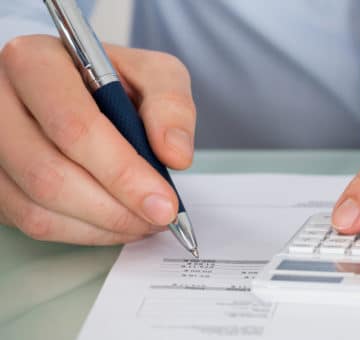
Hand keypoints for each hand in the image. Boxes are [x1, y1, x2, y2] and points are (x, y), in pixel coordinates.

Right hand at [0, 35, 195, 244]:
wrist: (78, 88)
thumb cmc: (113, 80)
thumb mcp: (152, 73)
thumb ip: (171, 106)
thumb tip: (175, 155)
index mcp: (35, 62)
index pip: (74, 127)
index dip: (123, 172)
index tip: (164, 201)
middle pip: (50, 174)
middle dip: (116, 208)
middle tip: (160, 217)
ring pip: (38, 206)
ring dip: (102, 225)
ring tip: (145, 221)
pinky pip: (32, 221)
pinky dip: (83, 232)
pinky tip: (117, 222)